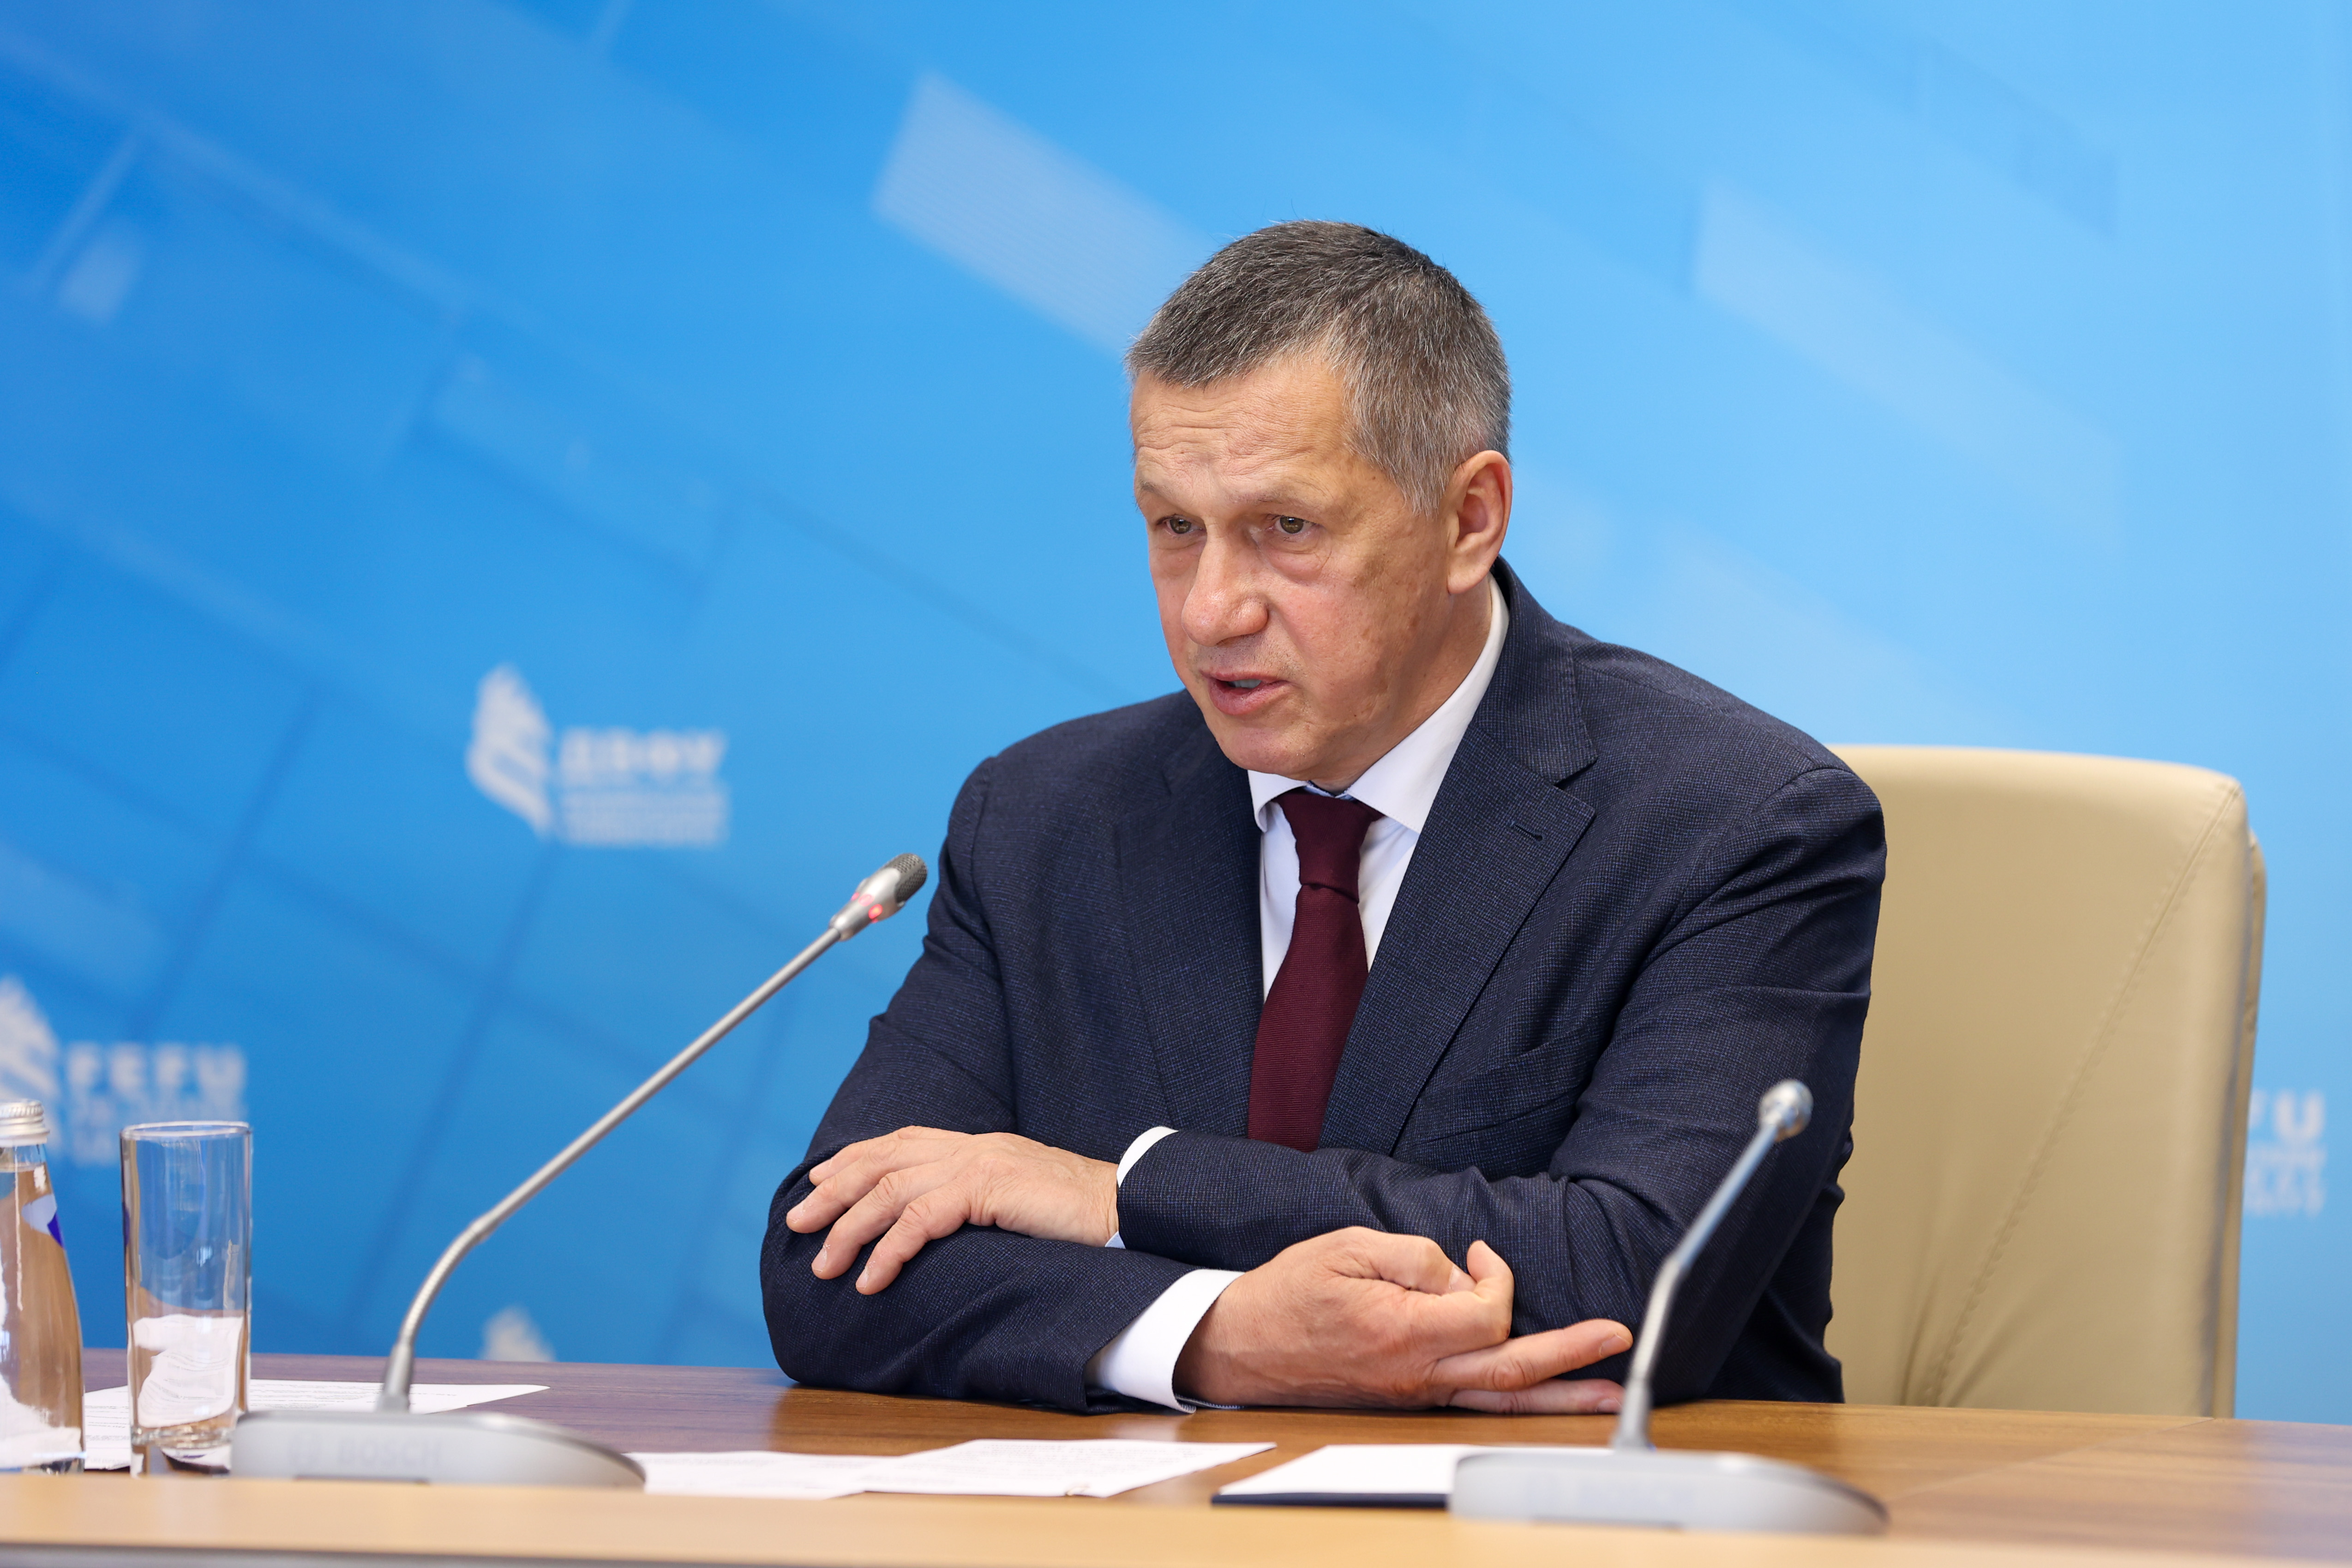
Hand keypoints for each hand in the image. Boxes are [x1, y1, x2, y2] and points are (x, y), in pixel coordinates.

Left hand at [784, 1126, 1118, 1292]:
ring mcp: (980, 1163)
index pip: (901, 1143)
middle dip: (834, 1191)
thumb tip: (941, 1229)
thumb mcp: (1017, 1203)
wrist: (1126, 1211)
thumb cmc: (1078, 1219)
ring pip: (892, 1190)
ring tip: (824, 1265)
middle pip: (883, 1160)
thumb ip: (979, 1202)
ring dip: (850, 1229)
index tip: (819, 1183)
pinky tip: (872, 1279)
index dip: (855, 1160)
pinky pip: (921, 1220)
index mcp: (978, 1146)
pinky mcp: (988, 1188)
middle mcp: (972, 1147)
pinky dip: (889, 1251)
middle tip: (797, 1223)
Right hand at [1174, 1227, 1629, 1411]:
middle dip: (1571, 1354)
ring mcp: (1415, 1395)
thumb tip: (1461, 1275)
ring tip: (1606, 1390)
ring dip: (1559, 1394)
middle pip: (1510, 1370)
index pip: (1485, 1311)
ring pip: (1498, 1400)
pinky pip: (1473, 1405)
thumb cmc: (1288, 1292)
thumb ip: (1412, 1257)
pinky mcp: (1409, 1401)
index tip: (1481, 1253)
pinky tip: (1546, 1398)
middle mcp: (1417, 1374)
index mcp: (1402, 1331)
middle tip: (1619, 1339)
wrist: (1241, 1348)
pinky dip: (1518, 1403)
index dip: (1497, 1277)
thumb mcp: (1345, 1248)